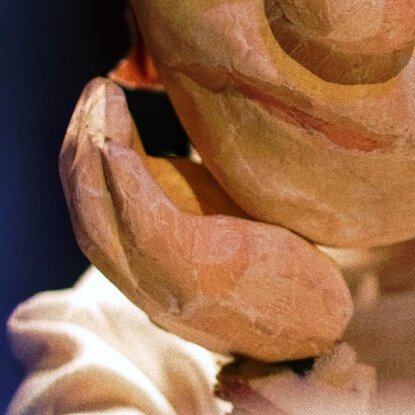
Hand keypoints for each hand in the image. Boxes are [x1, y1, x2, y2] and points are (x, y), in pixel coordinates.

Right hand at [59, 77, 352, 360]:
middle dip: (81, 150)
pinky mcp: (197, 275)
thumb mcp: (234, 224)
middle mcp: (150, 292)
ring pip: (100, 218)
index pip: (98, 221)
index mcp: (154, 280)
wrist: (334, 321)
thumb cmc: (292, 269)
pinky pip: (139, 215)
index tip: (100, 109)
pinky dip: (121, 168)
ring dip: (92, 151)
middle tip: (95, 92)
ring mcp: (168, 290)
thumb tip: (192, 128)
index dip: (87, 165)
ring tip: (103, 96)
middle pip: (90, 218)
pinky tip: (122, 124)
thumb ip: (201, 195)